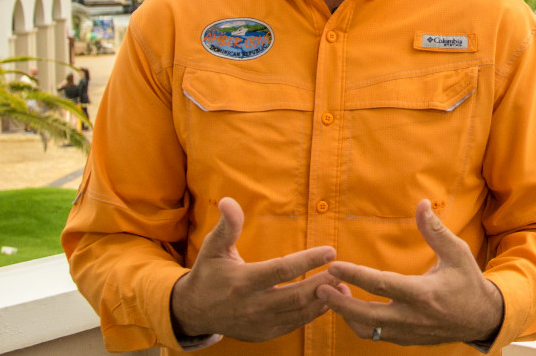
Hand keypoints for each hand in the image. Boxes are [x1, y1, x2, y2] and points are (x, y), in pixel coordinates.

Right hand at [170, 197, 336, 341]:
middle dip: (323, 283)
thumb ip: (227, 226)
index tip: (330, 251)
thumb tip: (228, 200)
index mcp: (243, 281)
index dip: (308, 260)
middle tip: (342, 271)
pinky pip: (294, 324)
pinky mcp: (264, 334)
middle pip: (296, 295)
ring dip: (323, 300)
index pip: (282, 270)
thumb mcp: (213, 248)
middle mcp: (253, 305)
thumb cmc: (208, 274)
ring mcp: (259, 323)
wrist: (193, 311)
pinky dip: (313, 313)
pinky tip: (326, 301)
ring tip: (342, 286)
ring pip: (299, 313)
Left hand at [318, 200, 503, 345]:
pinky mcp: (405, 340)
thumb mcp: (457, 253)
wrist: (482, 318)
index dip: (354, 275)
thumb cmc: (468, 282)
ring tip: (334, 295)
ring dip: (346, 314)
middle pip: (364, 315)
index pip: (380, 284)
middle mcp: (411, 317)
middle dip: (338, 303)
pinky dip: (358, 323)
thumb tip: (421, 204)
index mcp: (422, 293)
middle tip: (320, 287)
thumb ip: (435, 230)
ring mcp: (407, 332)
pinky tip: (351, 307)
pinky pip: (374, 335)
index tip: (334, 266)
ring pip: (366, 330)